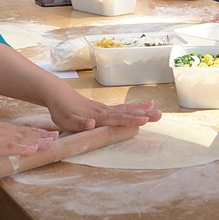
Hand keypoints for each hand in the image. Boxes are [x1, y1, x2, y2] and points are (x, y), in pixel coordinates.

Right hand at [0, 112, 58, 162]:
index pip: (18, 130)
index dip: (33, 132)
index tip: (45, 133)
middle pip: (23, 133)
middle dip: (41, 136)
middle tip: (57, 137)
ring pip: (20, 139)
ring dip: (37, 141)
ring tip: (52, 143)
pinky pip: (8, 148)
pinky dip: (22, 148)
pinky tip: (33, 149)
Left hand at [45, 90, 160, 133]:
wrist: (59, 95)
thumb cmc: (62, 110)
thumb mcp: (66, 121)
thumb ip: (79, 124)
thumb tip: (91, 124)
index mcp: (97, 116)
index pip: (117, 119)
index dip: (131, 120)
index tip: (145, 120)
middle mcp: (104, 111)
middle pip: (127, 113)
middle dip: (144, 115)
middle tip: (159, 115)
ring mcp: (106, 109)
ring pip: (128, 109)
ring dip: (143, 110)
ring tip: (157, 110)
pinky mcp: (105, 108)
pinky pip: (123, 108)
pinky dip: (135, 107)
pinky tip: (144, 106)